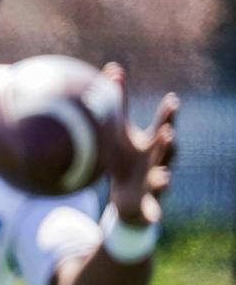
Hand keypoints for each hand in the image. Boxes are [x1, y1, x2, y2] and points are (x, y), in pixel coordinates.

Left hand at [100, 63, 177, 226]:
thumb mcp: (120, 132)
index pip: (163, 126)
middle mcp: (158, 163)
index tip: (172, 100)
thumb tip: (112, 68)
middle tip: (167, 133)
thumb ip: (118, 103)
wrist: (126, 198)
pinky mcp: (148, 205)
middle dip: (168, 143)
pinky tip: (156, 216)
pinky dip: (154, 213)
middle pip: (168, 152)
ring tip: (163, 176)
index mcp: (152, 145)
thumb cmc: (125, 159)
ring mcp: (155, 185)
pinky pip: (153, 210)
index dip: (168, 115)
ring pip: (162, 180)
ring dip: (164, 178)